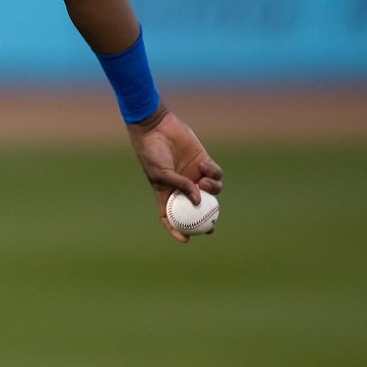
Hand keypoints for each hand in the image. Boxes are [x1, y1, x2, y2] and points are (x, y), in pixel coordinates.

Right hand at [127, 107, 223, 242]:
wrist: (156, 127)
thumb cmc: (152, 152)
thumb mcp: (161, 173)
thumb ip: (179, 186)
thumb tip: (198, 201)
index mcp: (166, 192)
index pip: (171, 216)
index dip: (177, 230)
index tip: (186, 239)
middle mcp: (182, 186)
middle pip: (197, 208)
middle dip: (206, 220)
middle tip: (211, 226)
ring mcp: (193, 174)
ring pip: (211, 191)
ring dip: (212, 190)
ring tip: (204, 182)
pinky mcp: (203, 161)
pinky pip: (215, 173)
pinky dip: (213, 173)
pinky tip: (204, 166)